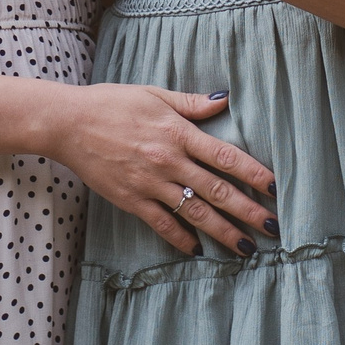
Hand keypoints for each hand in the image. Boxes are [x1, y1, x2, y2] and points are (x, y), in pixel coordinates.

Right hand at [41, 82, 278, 257]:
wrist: (69, 123)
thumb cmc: (112, 103)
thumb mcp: (155, 95)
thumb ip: (192, 103)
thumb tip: (225, 100)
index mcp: (178, 132)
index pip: (225, 156)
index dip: (253, 173)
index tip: (275, 188)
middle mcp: (168, 160)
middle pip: (217, 190)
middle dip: (248, 210)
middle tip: (274, 227)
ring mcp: (150, 183)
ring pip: (195, 212)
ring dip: (223, 231)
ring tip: (246, 247)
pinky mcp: (131, 200)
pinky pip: (163, 224)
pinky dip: (181, 238)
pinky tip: (198, 250)